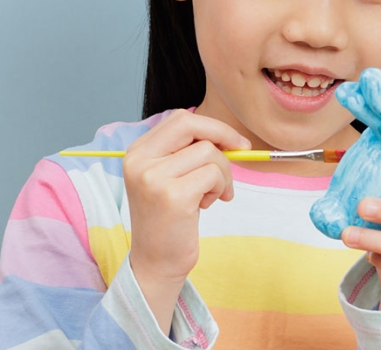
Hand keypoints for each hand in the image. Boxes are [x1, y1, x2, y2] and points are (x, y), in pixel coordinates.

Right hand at [121, 110, 250, 331]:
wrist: (156, 262)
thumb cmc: (169, 219)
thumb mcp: (169, 177)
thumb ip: (187, 153)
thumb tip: (227, 135)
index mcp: (137, 152)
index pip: (179, 119)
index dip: (211, 126)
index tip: (232, 141)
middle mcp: (140, 161)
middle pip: (191, 125)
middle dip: (223, 135)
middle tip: (242, 151)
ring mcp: (153, 177)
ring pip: (208, 152)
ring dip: (222, 174)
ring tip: (212, 196)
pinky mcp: (172, 196)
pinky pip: (213, 175)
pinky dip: (220, 188)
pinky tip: (208, 204)